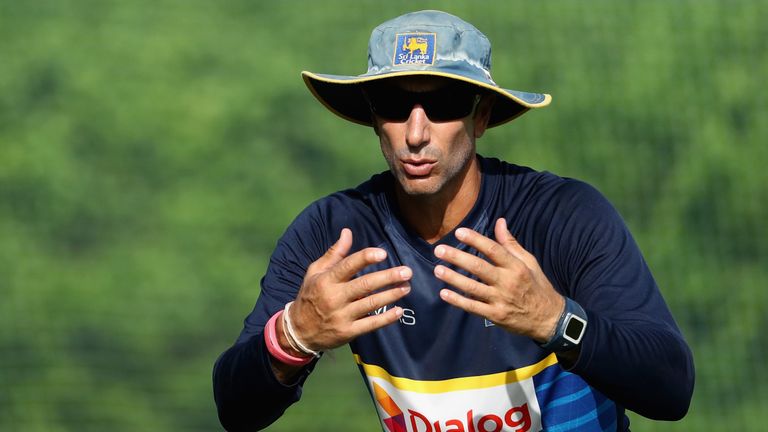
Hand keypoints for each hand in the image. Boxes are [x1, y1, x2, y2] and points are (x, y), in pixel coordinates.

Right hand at [288, 228, 411, 351]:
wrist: (298, 330)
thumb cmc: (310, 295)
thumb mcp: (315, 272)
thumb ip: (334, 253)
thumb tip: (348, 232)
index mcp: (326, 280)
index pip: (348, 266)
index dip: (366, 258)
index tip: (383, 253)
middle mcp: (334, 297)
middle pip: (364, 285)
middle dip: (387, 277)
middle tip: (407, 272)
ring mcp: (341, 316)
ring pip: (370, 304)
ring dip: (391, 295)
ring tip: (406, 287)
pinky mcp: (347, 332)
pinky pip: (370, 324)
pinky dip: (386, 318)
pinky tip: (399, 311)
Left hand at [434, 218, 564, 341]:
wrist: (549, 319)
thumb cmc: (537, 286)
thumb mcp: (529, 262)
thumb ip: (511, 243)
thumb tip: (499, 221)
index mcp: (516, 266)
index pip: (493, 250)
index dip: (475, 240)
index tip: (459, 232)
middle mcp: (507, 282)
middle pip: (479, 267)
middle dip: (457, 257)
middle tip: (439, 250)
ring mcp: (500, 300)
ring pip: (473, 287)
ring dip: (453, 278)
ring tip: (437, 269)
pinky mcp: (495, 315)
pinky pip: (473, 307)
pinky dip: (458, 301)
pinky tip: (444, 293)